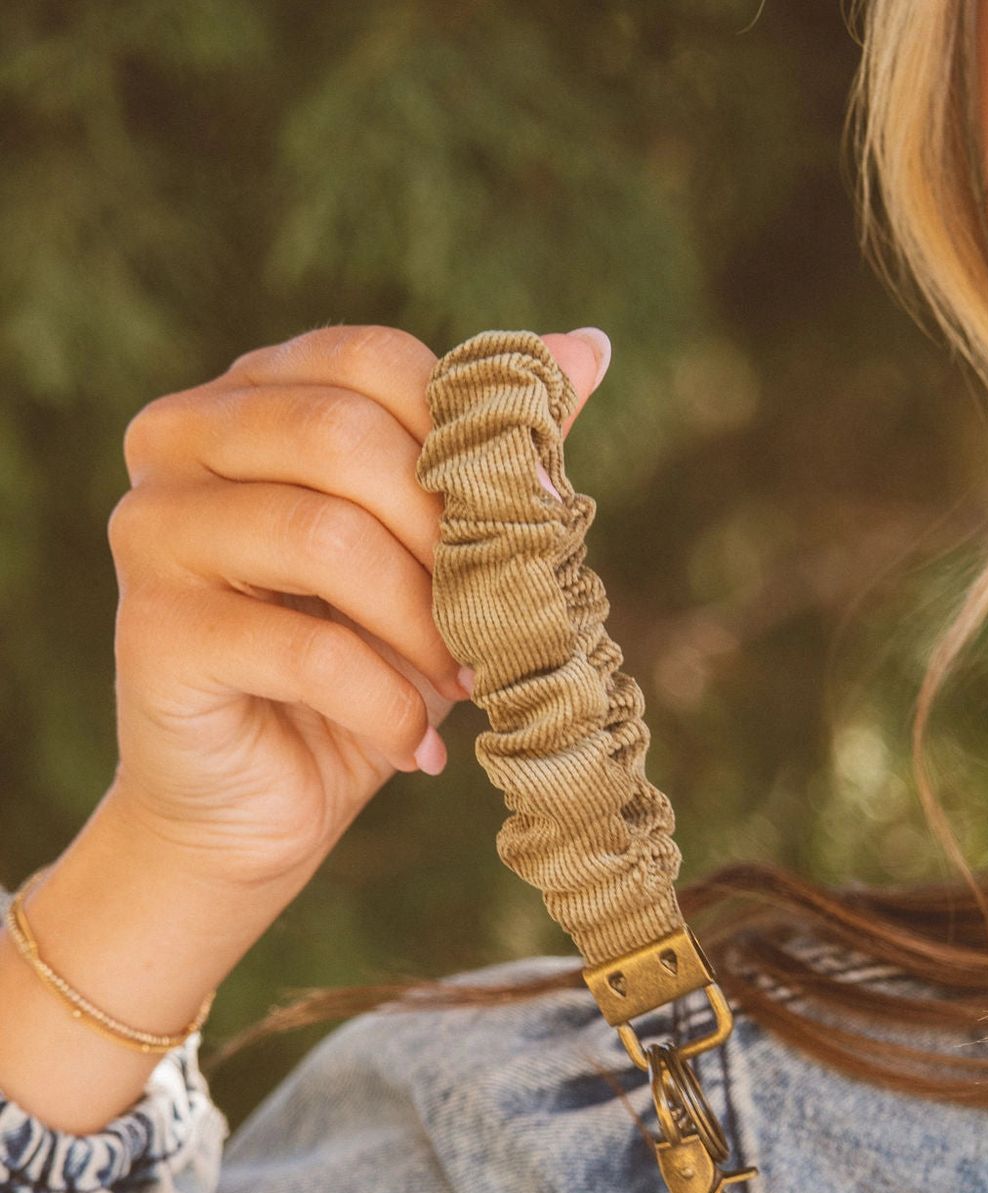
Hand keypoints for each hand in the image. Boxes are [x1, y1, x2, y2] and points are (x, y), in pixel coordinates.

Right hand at [106, 324, 610, 889]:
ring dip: (425, 627)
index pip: (370, 359)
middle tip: (504, 618)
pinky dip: (385, 707)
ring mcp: (150, 531)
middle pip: (342, 435)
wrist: (259, 800)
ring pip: (323, 538)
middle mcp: (178, 439)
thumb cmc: (354, 664)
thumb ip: (492, 453)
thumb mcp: (436, 555)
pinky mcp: (151, 634)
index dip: (469, 434)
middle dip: (450, 537)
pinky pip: (304, 651)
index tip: (540, 518)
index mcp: (247, 397)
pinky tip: (418, 751)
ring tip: (468, 686)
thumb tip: (588, 348)